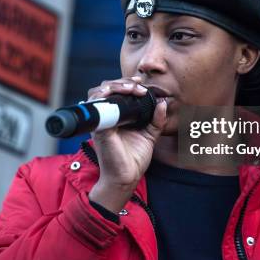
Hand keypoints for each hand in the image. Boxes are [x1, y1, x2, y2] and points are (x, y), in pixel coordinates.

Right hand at [87, 76, 166, 212]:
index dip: (125, 83)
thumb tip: (163, 102)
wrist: (127, 177)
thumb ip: (156, 118)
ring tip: (131, 88)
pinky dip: (105, 97)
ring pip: (97, 93)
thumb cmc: (134, 158)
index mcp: (115, 116)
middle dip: (121, 82)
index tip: (140, 84)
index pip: (114, 92)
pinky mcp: (98, 128)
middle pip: (104, 88)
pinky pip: (96, 108)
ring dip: (114, 86)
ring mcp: (99, 122)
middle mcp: (104, 116)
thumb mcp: (150, 134)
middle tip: (138, 86)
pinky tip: (119, 95)